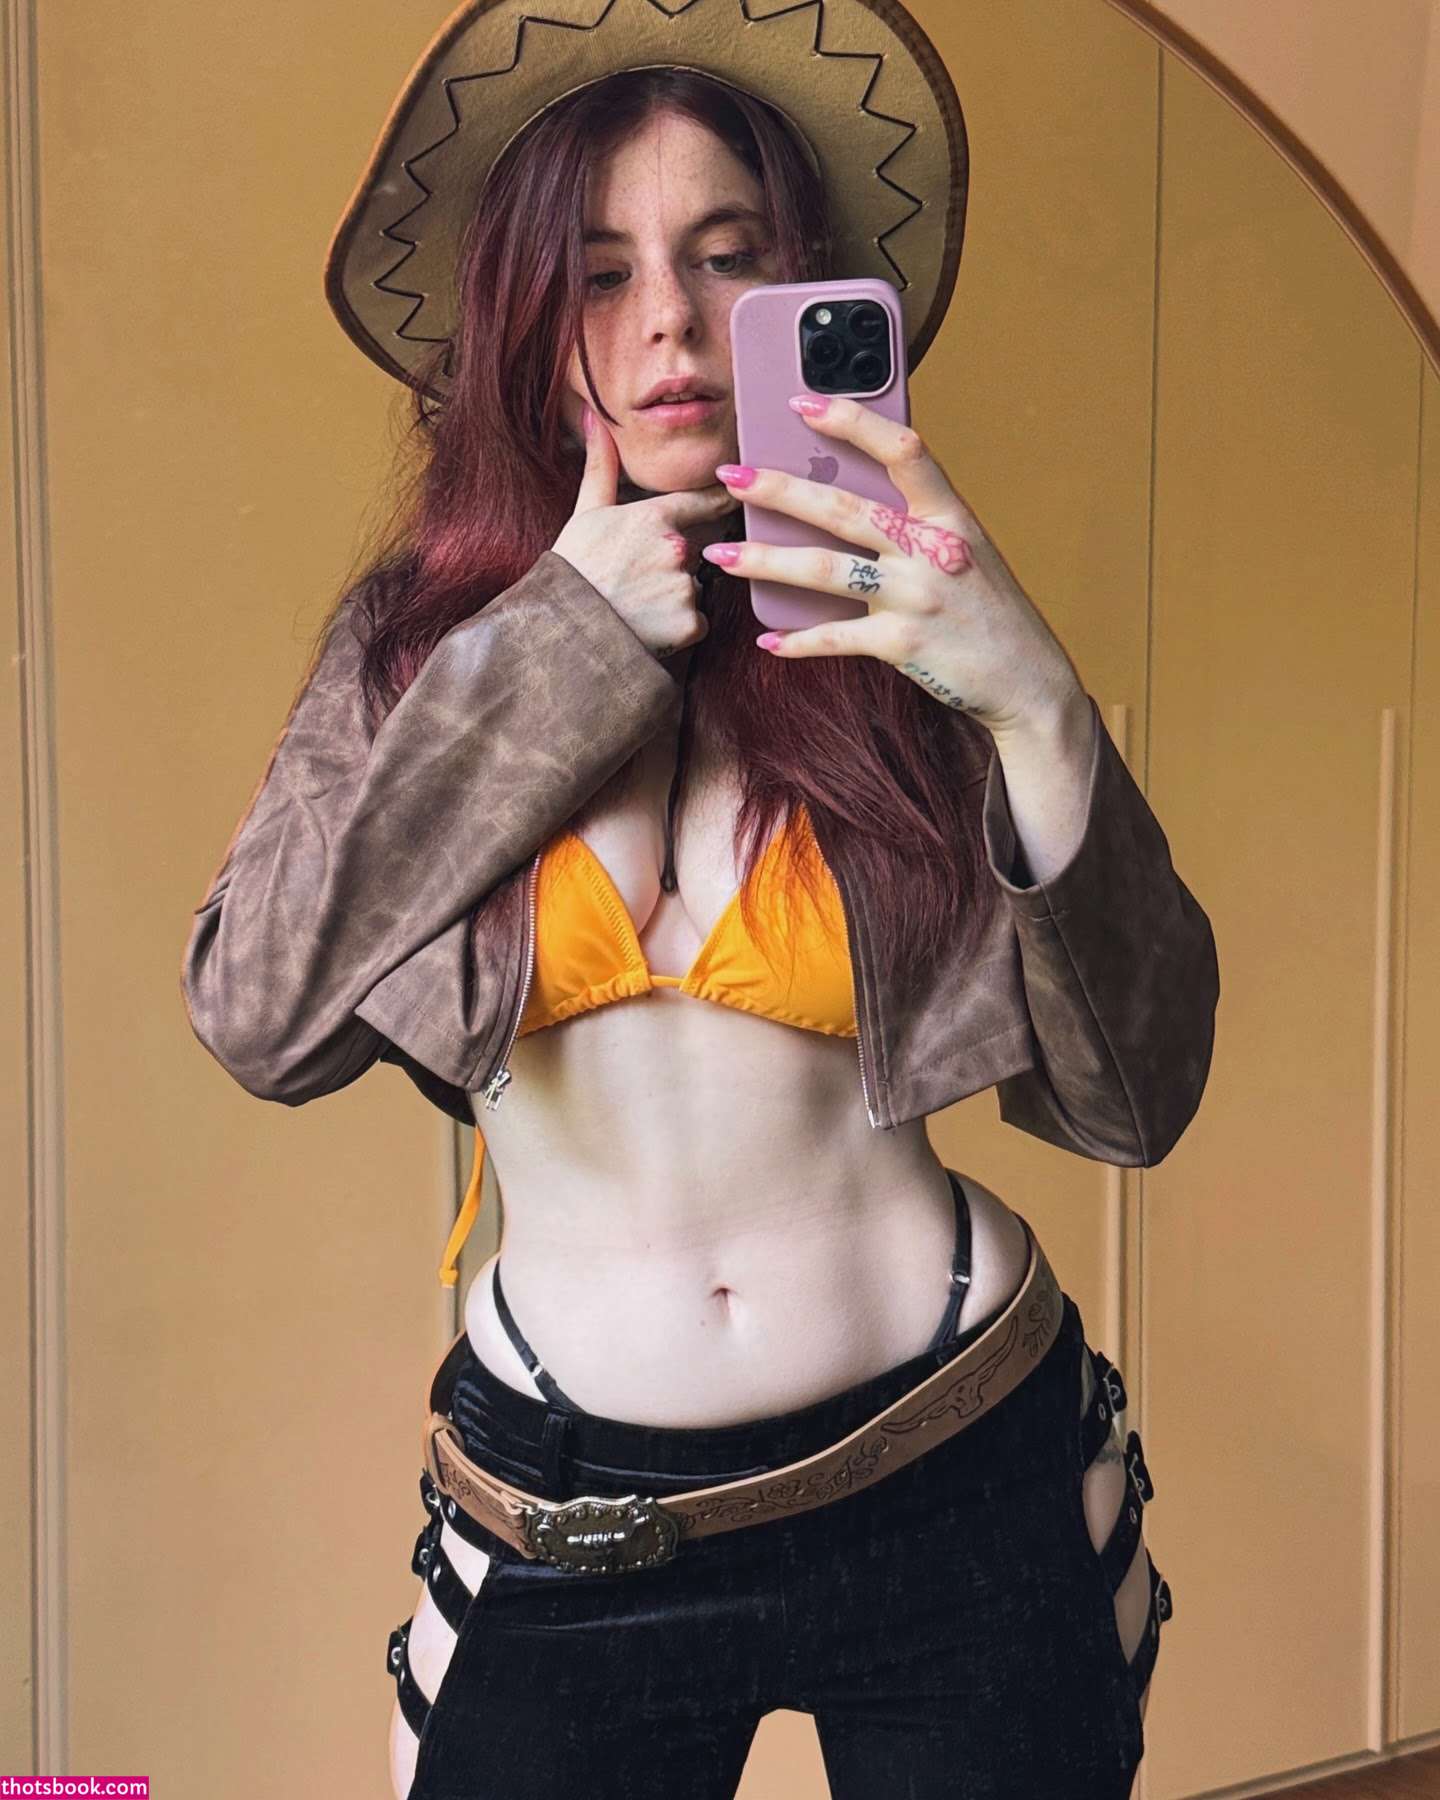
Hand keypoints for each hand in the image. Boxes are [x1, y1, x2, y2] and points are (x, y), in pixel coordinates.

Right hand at [551, 404, 739, 658]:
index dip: (719, 498)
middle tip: (632, 579)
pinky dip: (677, 627)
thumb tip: (595, 417)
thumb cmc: (571, 570)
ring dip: (672, 597)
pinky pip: (693, 621)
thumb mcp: (584, 514)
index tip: (736, 494)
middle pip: (689, 552)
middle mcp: (677, 548)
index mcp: (654, 517)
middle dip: (669, 564)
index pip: (700, 501)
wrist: (564, 630)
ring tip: (635, 605)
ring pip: (690, 588)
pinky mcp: (689, 623)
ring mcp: (685, 586)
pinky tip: (648, 627)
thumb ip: (600, 466)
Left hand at [702, 395, 1083, 736]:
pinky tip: (769, 641)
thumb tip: (841, 498)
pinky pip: (835, 638)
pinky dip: (797, 641)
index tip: (802, 402)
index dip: (850, 421)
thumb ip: (914, 525)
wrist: (1026, 680)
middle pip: (842, 508)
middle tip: (730, 475)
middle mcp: (932, 551)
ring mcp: (916, 598)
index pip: (900, 449)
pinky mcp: (902, 645)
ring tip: (722, 554)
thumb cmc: (986, 611)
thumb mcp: (963, 553)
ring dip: (765, 561)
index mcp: (950, 516)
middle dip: (778, 489)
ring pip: (824, 570)